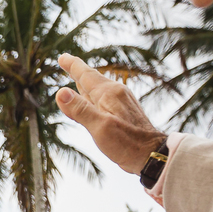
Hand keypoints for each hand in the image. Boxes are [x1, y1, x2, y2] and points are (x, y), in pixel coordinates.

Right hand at [55, 54, 166, 174]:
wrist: (151, 155)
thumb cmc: (127, 143)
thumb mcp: (100, 127)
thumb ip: (80, 110)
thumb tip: (60, 92)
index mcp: (109, 93)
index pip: (86, 75)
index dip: (73, 66)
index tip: (62, 57)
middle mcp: (116, 93)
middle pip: (92, 79)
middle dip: (78, 72)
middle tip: (66, 62)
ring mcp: (121, 102)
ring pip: (97, 90)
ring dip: (84, 85)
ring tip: (75, 79)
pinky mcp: (123, 113)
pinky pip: (103, 100)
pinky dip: (92, 97)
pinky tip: (91, 101)